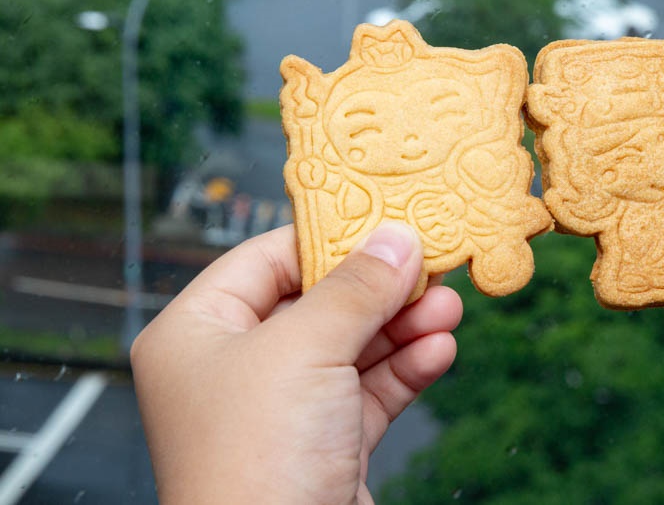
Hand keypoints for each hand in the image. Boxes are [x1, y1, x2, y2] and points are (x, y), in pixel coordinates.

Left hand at [131, 222, 462, 503]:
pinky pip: (369, 391)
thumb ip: (356, 289)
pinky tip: (438, 349)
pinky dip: (405, 368)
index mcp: (198, 333)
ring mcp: (280, 410)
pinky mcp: (323, 446)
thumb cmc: (254, 460)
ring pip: (351, 347)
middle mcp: (234, 369)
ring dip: (403, 326)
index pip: (266, 258)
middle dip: (380, 286)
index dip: (328, 237)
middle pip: (318, 302)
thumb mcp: (305, 350)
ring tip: (448, 305)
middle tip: (430, 263)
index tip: (385, 219)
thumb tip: (396, 239)